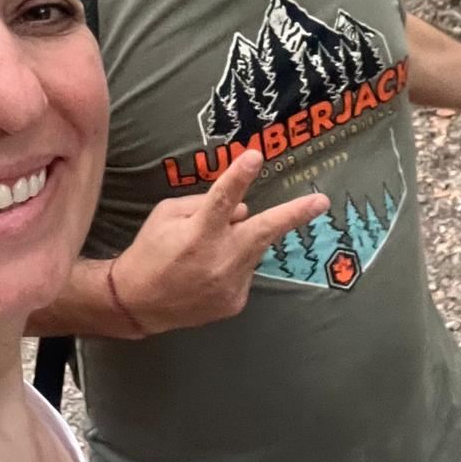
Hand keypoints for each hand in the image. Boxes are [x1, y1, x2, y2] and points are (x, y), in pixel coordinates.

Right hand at [111, 150, 328, 335]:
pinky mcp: (235, 301)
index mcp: (198, 233)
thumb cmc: (150, 251)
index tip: (255, 156)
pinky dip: (232, 262)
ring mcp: (230, 284)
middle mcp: (219, 259)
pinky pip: (243, 270)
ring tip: (207, 251)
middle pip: (264, 230)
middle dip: (295, 214)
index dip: (240, 176)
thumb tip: (240, 208)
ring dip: (240, 241)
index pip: (223, 197)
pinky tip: (208, 272)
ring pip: (251, 248)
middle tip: (321, 201)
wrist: (138, 304)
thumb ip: (204, 205)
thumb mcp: (166, 214)